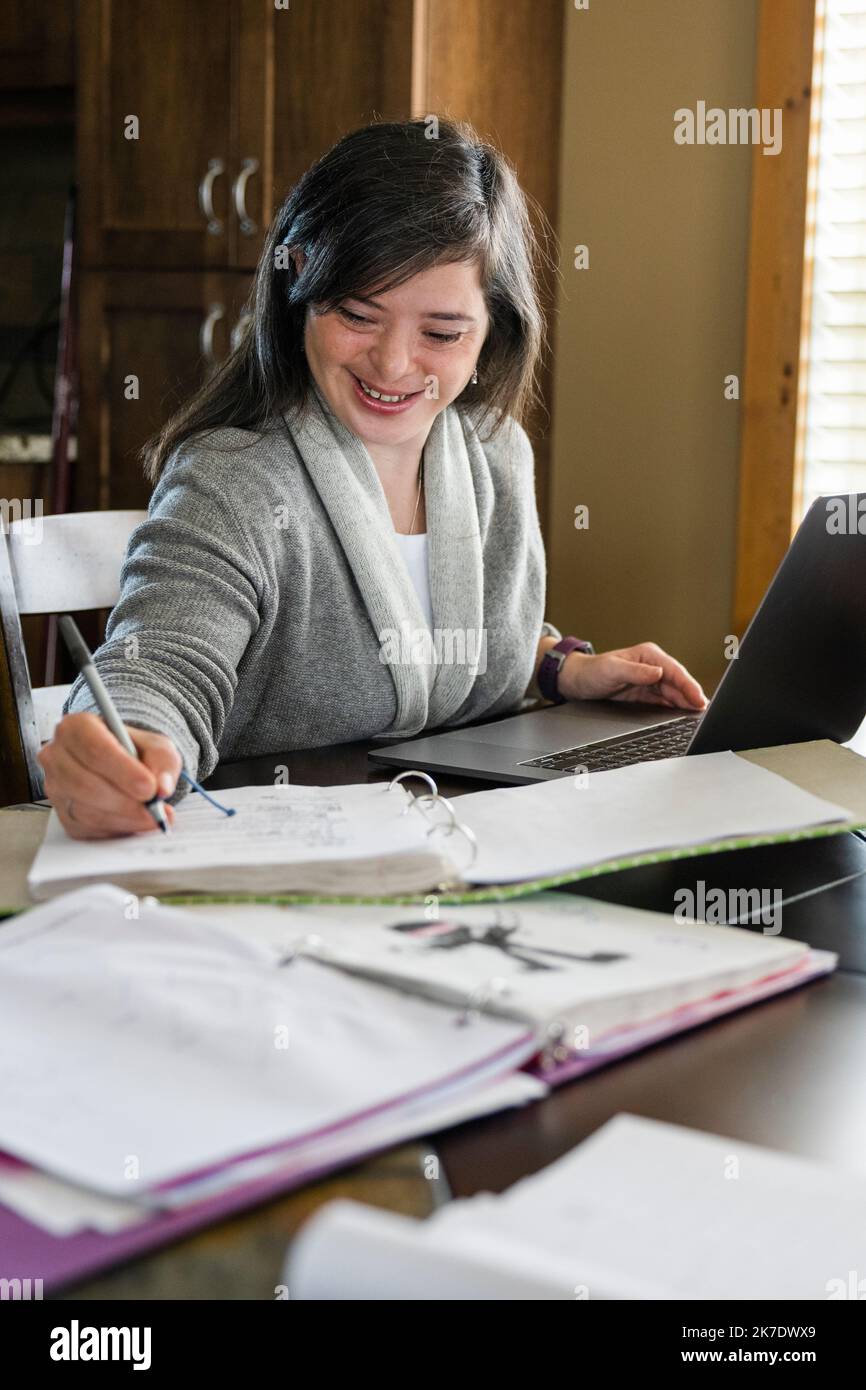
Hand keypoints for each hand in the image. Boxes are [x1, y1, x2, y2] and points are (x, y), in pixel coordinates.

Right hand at [37, 712, 181, 839]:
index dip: (123, 771)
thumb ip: (162, 760)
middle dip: (124, 801)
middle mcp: (57, 756)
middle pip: (84, 783)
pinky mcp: (62, 814)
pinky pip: (87, 828)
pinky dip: (117, 828)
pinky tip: (136, 822)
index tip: (149, 787)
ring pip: (84, 809)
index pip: (94, 749)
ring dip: (123, 818)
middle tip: (154, 808)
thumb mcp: (156, 746)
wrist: (125, 766)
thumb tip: (162, 788)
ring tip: (152, 816)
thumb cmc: (135, 751)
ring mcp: (56, 787)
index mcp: (77, 727)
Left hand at [557, 641, 707, 710]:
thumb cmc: (591, 671)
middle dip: (691, 695)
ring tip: (698, 713)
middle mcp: (652, 666)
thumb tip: (658, 673)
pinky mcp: (644, 692)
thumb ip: (635, 672)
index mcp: (648, 655)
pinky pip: (664, 699)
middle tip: (703, 710)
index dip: (688, 685)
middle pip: (677, 682)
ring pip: (673, 692)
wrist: (577, 680)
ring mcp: (649, 679)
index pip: (674, 671)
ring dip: (685, 701)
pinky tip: (682, 713)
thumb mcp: (612, 670)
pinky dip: (674, 706)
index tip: (698, 698)